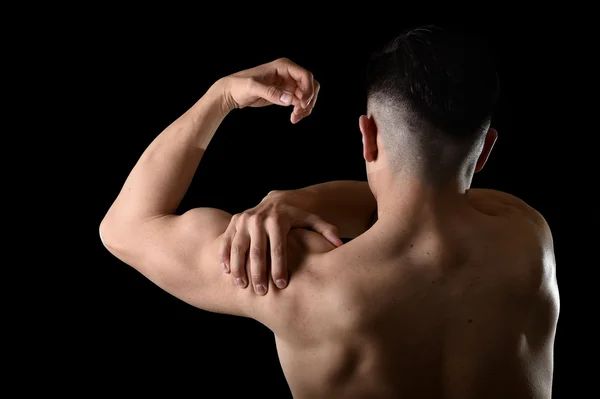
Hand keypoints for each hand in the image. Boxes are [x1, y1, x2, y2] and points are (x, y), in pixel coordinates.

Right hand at [219, 191, 342, 294]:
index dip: (279, 268)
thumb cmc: (296, 218)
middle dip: (259, 273)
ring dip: (239, 268)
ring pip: (238, 248)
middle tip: (262, 292)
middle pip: (257, 251)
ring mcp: (243, 220)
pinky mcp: (233, 222)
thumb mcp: (312, 221)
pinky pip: (226, 242)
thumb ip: (326, 231)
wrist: (275, 200)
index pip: (278, 248)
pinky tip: (227, 273)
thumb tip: (338, 245)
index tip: (281, 285)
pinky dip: (225, 257)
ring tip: (243, 286)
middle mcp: (258, 219)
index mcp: (278, 220)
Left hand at [221, 57, 320, 123]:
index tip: (302, 104)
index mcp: (283, 66)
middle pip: (310, 85)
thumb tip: (289, 99)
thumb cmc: (240, 85)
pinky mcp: (285, 94)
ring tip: (295, 118)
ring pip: (306, 95)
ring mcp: (288, 84)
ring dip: (305, 108)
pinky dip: (299, 111)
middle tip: (300, 112)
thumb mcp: (253, 87)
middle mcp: (288, 74)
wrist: (232, 93)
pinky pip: (299, 102)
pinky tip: (293, 118)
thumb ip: (271, 92)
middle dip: (309, 100)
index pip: (305, 76)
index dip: (308, 90)